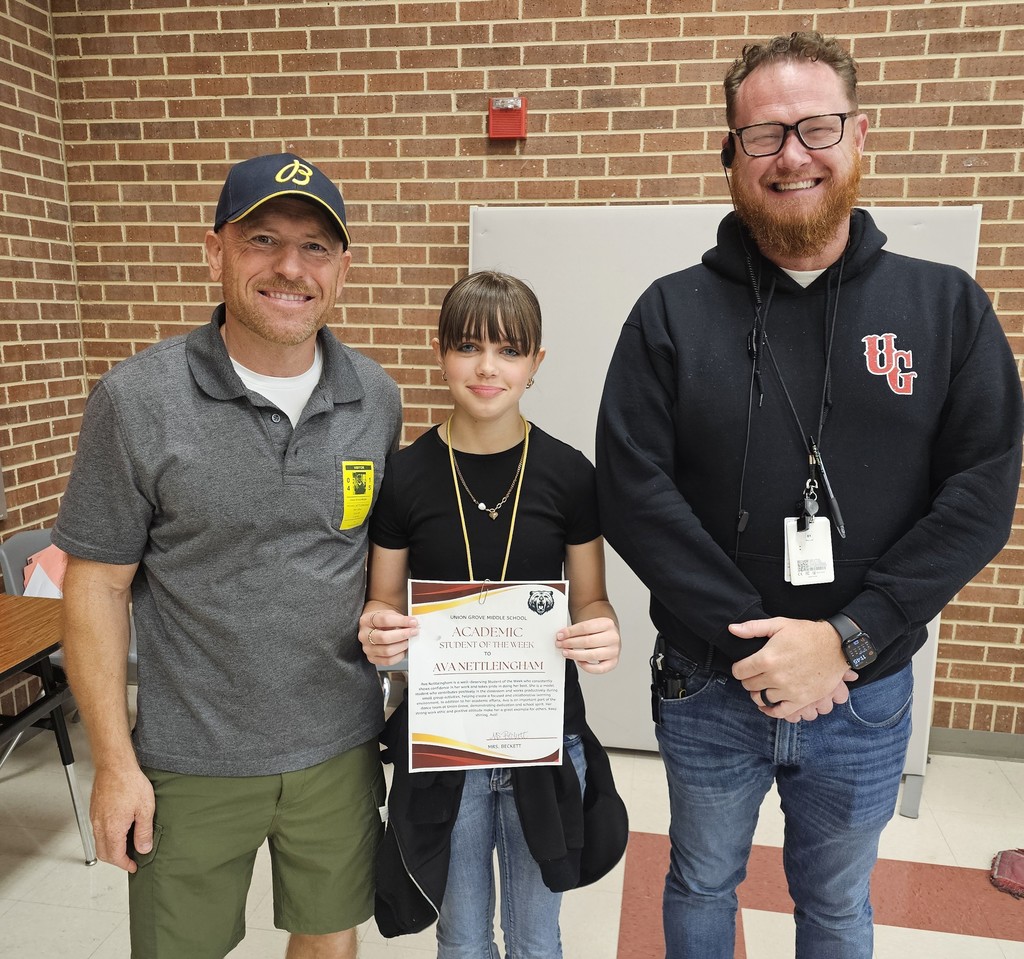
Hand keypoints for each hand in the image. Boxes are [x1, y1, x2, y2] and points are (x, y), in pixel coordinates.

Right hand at [90, 764, 154, 872]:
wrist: (114, 765)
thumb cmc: (130, 782)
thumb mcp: (145, 808)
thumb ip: (144, 831)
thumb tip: (144, 848)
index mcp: (112, 829)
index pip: (115, 857)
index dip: (125, 864)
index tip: (133, 866)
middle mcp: (99, 826)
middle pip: (104, 853)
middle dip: (117, 860)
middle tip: (130, 858)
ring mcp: (95, 818)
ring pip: (99, 842)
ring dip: (111, 848)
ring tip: (127, 844)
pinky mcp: (95, 811)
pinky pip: (98, 831)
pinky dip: (107, 837)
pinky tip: (119, 829)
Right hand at [360, 606, 416, 666]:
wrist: (374, 628)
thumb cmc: (382, 621)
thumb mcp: (389, 614)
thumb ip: (399, 619)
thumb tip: (413, 624)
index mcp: (366, 620)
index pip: (384, 620)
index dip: (401, 621)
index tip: (413, 622)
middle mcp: (364, 635)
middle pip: (384, 638)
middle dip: (402, 635)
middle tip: (413, 632)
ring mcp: (367, 648)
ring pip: (387, 651)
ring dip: (402, 646)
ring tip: (408, 641)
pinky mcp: (372, 658)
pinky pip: (388, 661)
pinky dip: (399, 656)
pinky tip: (403, 649)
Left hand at [555, 617, 619, 673]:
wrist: (609, 634)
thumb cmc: (597, 630)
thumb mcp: (590, 624)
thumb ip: (577, 629)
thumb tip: (561, 635)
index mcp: (608, 623)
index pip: (585, 627)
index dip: (570, 632)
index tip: (560, 635)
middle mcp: (613, 637)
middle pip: (588, 641)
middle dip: (570, 643)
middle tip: (560, 644)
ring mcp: (614, 651)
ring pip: (592, 655)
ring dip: (575, 655)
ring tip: (566, 652)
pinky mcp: (613, 662)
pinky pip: (599, 669)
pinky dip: (587, 667)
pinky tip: (579, 662)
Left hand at [729, 617, 855, 716]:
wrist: (836, 646)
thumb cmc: (806, 633)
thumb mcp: (779, 624)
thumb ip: (753, 628)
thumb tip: (731, 629)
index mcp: (766, 659)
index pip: (739, 672)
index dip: (739, 668)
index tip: (744, 666)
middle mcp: (775, 678)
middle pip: (749, 685)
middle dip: (749, 679)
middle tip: (755, 674)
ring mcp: (789, 691)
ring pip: (761, 699)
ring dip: (758, 693)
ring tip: (763, 686)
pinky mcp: (801, 700)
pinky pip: (779, 712)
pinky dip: (771, 710)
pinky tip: (768, 704)